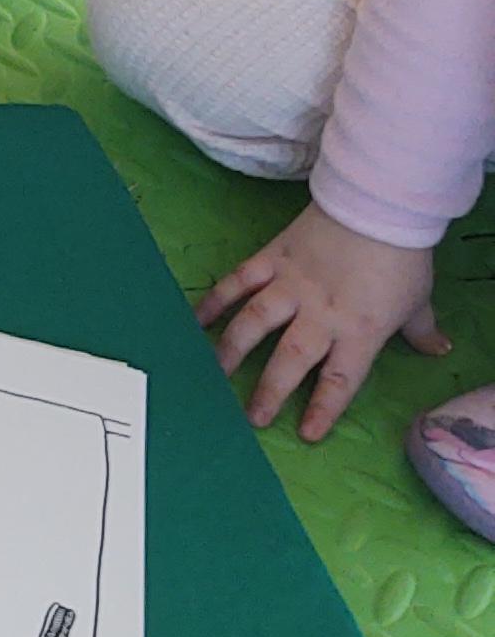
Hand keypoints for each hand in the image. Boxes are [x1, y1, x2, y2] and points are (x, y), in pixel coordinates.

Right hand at [196, 201, 448, 439]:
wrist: (378, 203)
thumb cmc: (402, 255)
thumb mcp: (419, 299)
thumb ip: (421, 330)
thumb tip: (440, 349)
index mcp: (360, 329)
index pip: (339, 378)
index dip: (324, 408)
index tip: (307, 433)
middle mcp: (321, 313)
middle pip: (291, 358)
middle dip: (270, 390)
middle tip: (251, 417)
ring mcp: (292, 284)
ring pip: (255, 321)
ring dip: (232, 350)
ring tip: (213, 374)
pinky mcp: (273, 258)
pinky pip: (239, 280)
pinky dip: (216, 299)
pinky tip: (197, 321)